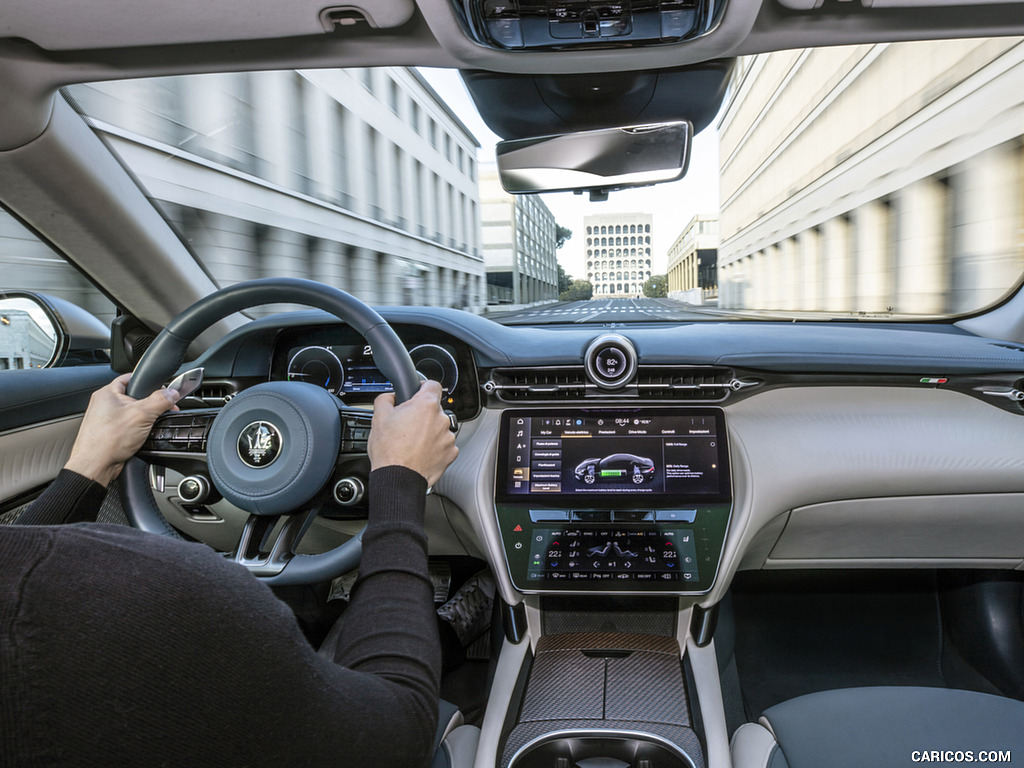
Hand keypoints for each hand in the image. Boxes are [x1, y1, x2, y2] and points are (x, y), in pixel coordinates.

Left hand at [65, 373, 180, 486]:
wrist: (96, 466)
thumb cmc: (107, 441)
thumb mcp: (141, 415)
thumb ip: (160, 400)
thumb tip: (172, 392)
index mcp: (107, 393)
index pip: (131, 377)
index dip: (149, 382)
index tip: (163, 390)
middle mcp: (105, 404)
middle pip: (135, 397)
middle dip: (150, 404)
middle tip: (161, 410)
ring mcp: (107, 420)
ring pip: (133, 413)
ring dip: (145, 419)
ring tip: (149, 426)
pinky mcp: (111, 433)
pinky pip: (130, 426)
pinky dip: (139, 430)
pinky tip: (142, 436)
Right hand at [368, 380, 458, 485]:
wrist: (398, 479)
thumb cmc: (389, 451)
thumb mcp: (378, 417)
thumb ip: (386, 399)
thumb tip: (391, 396)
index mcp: (426, 405)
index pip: (432, 385)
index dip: (423, 387)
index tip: (417, 392)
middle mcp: (441, 419)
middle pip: (434, 409)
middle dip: (422, 414)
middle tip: (406, 425)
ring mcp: (448, 437)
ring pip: (439, 428)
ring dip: (429, 432)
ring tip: (412, 443)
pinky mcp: (451, 453)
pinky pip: (443, 445)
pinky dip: (434, 447)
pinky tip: (420, 453)